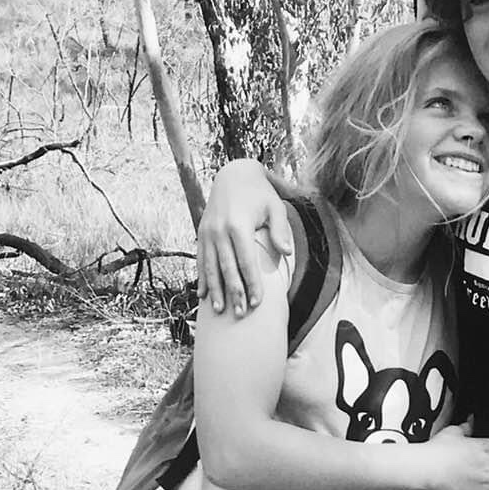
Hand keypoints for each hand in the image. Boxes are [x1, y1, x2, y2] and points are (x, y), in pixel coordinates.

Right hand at [197, 159, 292, 315]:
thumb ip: (280, 229)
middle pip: (227, 269)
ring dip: (215, 290)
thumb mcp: (275, 206)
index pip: (246, 261)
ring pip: (210, 267)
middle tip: (240, 314)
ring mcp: (207, 232)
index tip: (258, 303)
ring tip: (220, 311)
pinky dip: (203, 278)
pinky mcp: (201, 232)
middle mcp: (219, 230)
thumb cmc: (260, 192)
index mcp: (238, 225)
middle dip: (234, 293)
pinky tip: (204, 295)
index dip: (252, 283)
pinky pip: (201, 260)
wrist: (234, 174)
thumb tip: (287, 253)